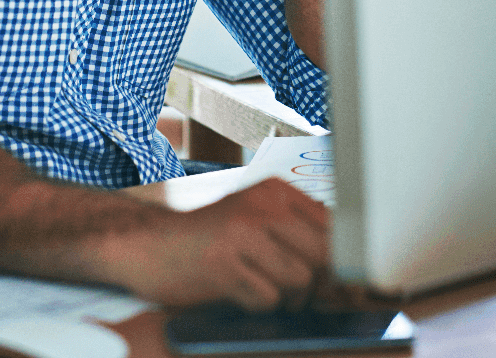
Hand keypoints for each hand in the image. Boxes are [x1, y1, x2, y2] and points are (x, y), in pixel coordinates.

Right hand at [110, 178, 330, 309]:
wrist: (148, 245)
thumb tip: (348, 282)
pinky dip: (258, 305)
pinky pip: (268, 298)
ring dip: (287, 298)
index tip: (342, 285)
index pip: (333, 227)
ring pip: (299, 279)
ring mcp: (241, 232)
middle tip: (298, 295)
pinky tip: (239, 292)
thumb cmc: (209, 241)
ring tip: (263, 290)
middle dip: (317, 284)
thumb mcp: (257, 224)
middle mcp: (261, 204)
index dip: (341, 262)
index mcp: (274, 190)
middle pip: (322, 255)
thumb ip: (300, 241)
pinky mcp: (223, 264)